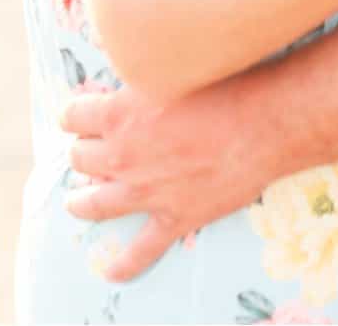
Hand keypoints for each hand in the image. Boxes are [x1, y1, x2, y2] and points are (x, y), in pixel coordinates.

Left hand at [60, 70, 274, 280]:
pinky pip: (141, 250)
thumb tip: (125, 78)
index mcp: (119, 114)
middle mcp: (123, 156)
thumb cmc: (224, 83)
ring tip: (76, 199)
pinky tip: (112, 271)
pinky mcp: (173, 217)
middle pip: (80, 157)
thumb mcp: (170, 66)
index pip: (73, 116)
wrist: (265, 122)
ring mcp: (145, 191)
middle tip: (93, 146)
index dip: (77, 113)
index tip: (81, 114)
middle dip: (84, 149)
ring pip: (94, 202)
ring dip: (81, 200)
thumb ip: (140, 78)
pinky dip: (125, 264)